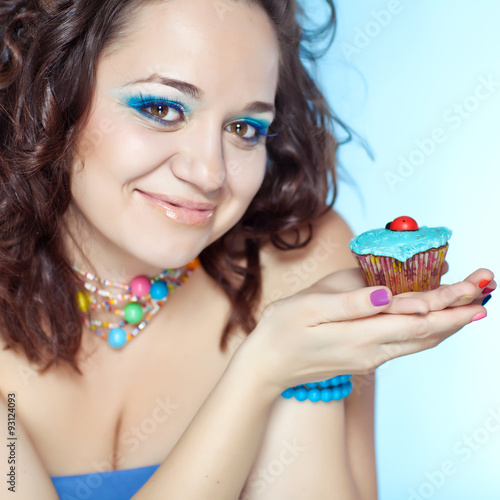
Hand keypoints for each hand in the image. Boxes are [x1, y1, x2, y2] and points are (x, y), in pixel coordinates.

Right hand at [242, 266, 491, 393]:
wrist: (268, 366)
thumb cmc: (282, 331)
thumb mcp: (309, 308)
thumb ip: (351, 302)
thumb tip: (389, 294)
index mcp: (360, 336)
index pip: (417, 321)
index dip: (450, 306)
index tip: (476, 291)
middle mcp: (372, 352)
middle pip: (427, 333)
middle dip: (459, 314)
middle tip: (485, 293)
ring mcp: (369, 358)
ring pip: (419, 342)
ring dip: (448, 324)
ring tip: (469, 307)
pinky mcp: (364, 357)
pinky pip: (406, 345)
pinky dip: (427, 331)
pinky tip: (432, 321)